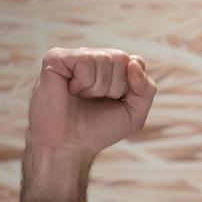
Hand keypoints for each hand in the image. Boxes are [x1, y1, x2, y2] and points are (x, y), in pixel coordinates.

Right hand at [26, 47, 156, 156]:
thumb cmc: (98, 129)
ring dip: (97, 87)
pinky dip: (83, 82)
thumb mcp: (134, 114)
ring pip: (104, 58)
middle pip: (122, 58)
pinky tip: (71, 90)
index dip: (130, 86)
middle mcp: (94, 57)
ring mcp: (75, 56)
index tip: (115, 101)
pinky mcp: (56, 58)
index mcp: (112, 68)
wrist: (69, 145)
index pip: (136, 62)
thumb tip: (134, 62)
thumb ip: (146, 89)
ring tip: (82, 97)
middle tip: (95, 100)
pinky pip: (85, 60)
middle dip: (114, 87)